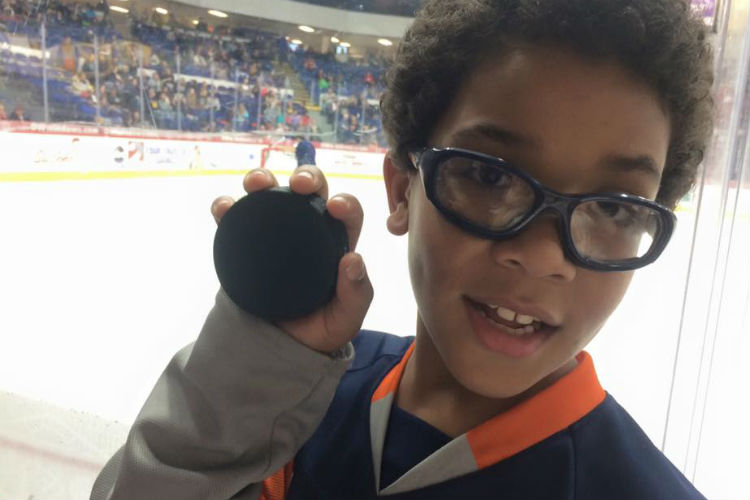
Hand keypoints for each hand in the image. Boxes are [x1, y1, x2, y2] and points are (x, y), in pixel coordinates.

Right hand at [211, 166, 373, 353]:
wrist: (280, 345)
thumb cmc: (321, 327)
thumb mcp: (346, 318)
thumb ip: (355, 294)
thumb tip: (354, 260)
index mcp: (337, 241)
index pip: (347, 212)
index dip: (345, 202)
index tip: (335, 206)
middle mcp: (307, 228)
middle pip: (309, 191)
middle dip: (306, 176)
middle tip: (300, 185)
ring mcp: (274, 232)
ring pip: (270, 194)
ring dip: (264, 180)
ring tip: (256, 184)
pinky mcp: (244, 242)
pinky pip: (235, 218)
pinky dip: (227, 208)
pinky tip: (223, 209)